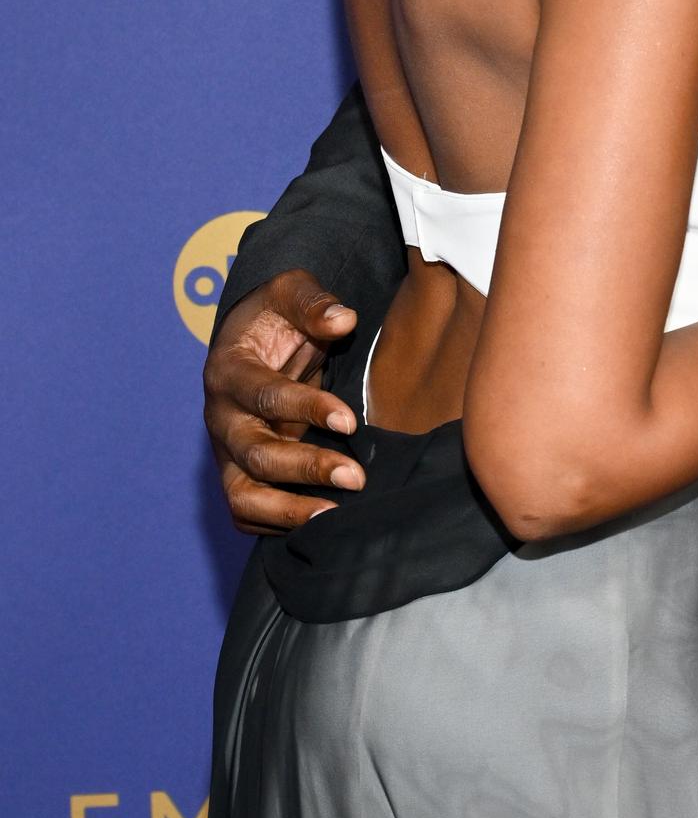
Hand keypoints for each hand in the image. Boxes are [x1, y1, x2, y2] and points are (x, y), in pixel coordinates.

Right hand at [204, 271, 366, 533]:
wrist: (251, 342)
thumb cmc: (275, 316)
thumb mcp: (289, 291)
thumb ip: (313, 302)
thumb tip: (343, 319)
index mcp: (228, 370)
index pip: (265, 397)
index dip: (306, 409)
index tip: (350, 420)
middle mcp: (221, 417)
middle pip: (254, 455)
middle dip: (305, 469)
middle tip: (357, 478)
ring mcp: (225, 452)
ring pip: (242, 497)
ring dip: (288, 511)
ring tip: (335, 516)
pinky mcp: (236, 474)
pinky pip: (246, 513)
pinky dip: (277, 526)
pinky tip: (321, 524)